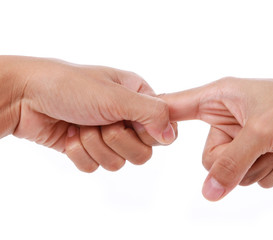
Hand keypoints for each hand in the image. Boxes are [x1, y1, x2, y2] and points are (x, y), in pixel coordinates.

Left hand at [1, 56, 176, 171]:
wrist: (25, 96)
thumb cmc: (69, 86)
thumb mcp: (116, 96)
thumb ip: (151, 114)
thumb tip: (171, 135)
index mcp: (138, 98)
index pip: (162, 130)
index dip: (147, 133)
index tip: (129, 123)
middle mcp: (126, 118)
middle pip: (142, 153)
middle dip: (116, 140)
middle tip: (100, 122)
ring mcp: (107, 135)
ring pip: (118, 163)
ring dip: (95, 146)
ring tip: (80, 125)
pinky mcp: (89, 149)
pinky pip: (95, 168)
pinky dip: (80, 154)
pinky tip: (69, 136)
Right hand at [161, 77, 272, 200]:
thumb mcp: (260, 131)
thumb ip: (230, 163)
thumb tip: (209, 192)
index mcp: (220, 98)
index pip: (177, 106)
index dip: (158, 119)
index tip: (141, 130)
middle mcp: (228, 117)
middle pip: (210, 158)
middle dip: (236, 162)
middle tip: (260, 146)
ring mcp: (244, 137)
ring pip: (233, 171)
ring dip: (261, 165)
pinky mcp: (259, 152)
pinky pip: (253, 176)